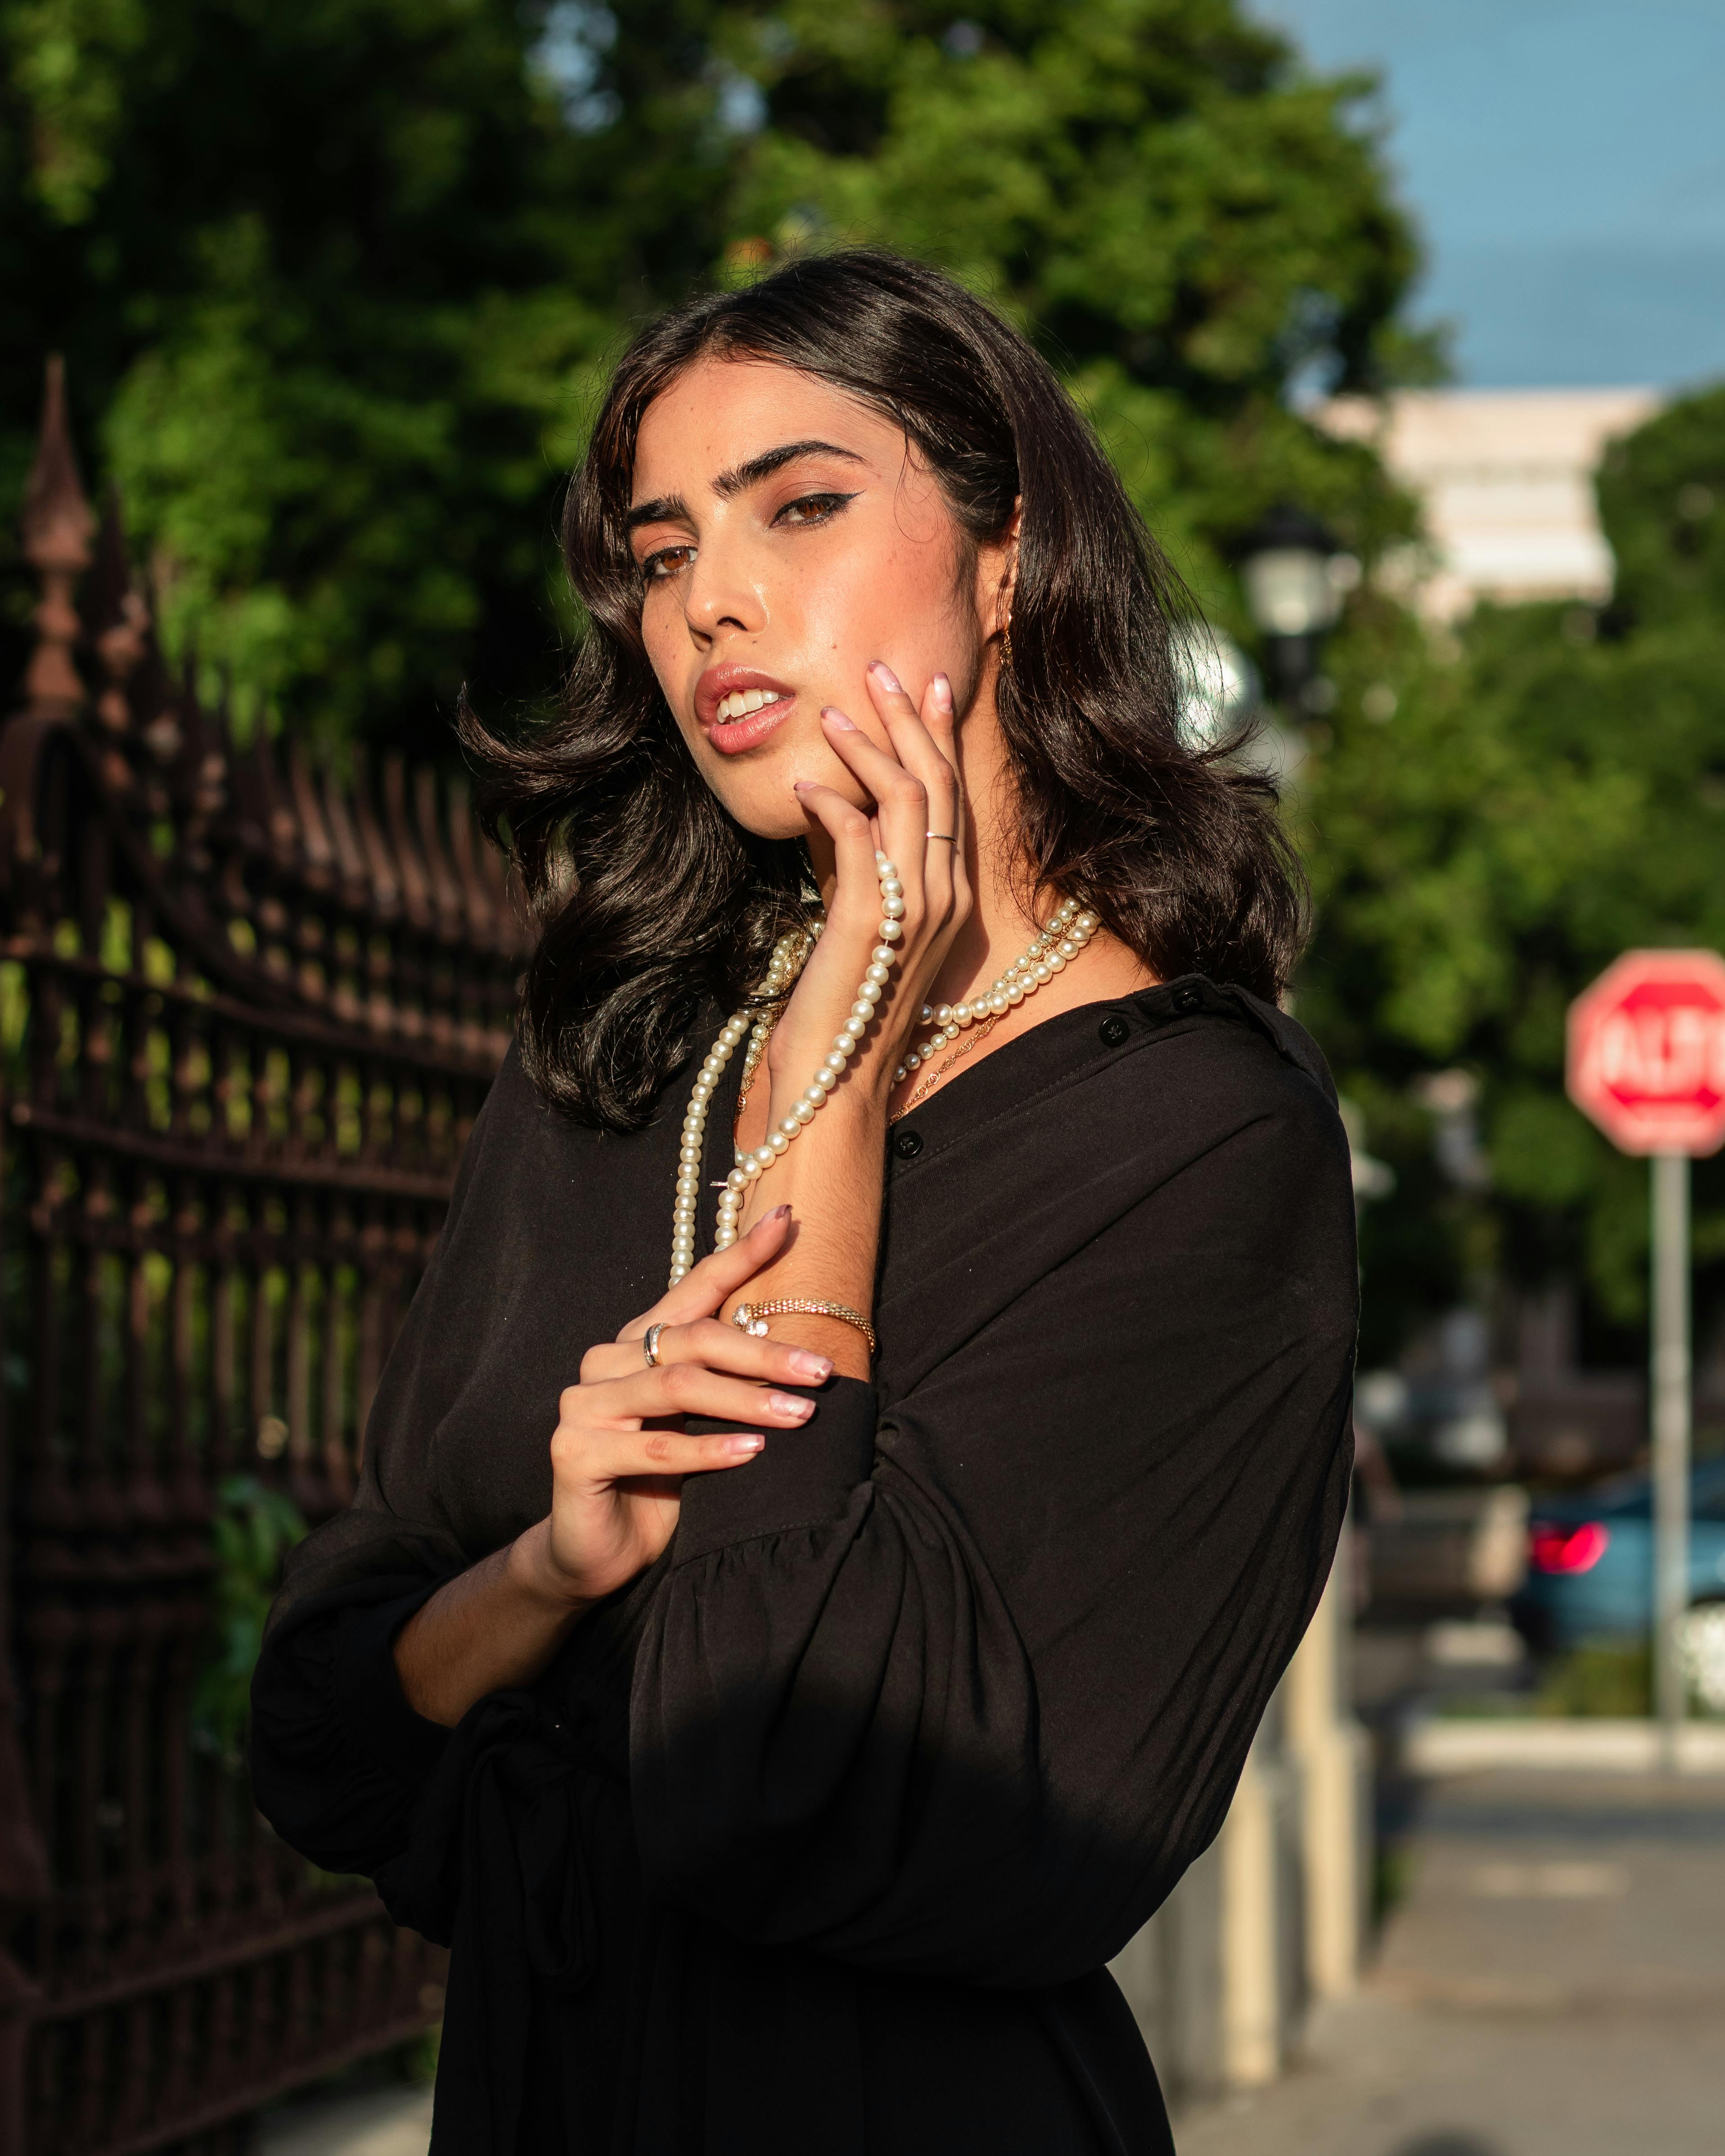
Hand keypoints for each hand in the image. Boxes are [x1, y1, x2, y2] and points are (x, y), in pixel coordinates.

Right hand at [516, 1209, 829, 1609]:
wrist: (600, 1551)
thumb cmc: (665, 1483)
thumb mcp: (705, 1425)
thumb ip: (732, 1386)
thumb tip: (807, 1353)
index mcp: (638, 1342)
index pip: (694, 1288)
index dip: (739, 1254)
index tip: (786, 1222)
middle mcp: (606, 1362)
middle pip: (693, 1339)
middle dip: (763, 1353)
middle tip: (822, 1371)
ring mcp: (584, 1405)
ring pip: (676, 1386)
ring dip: (746, 1400)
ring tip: (800, 1414)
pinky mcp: (574, 1452)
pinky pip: (654, 1445)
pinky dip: (707, 1449)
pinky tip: (752, 1454)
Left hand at [770, 662, 971, 1116]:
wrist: (834, 1081)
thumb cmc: (844, 1008)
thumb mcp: (864, 927)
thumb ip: (862, 872)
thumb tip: (841, 811)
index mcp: (950, 899)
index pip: (952, 799)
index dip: (939, 738)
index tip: (924, 688)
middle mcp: (944, 898)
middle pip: (937, 785)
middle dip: (909, 720)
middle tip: (879, 671)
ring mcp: (912, 909)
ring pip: (905, 800)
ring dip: (868, 749)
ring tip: (833, 715)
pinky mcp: (870, 920)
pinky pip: (857, 839)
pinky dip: (832, 803)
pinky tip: (805, 785)